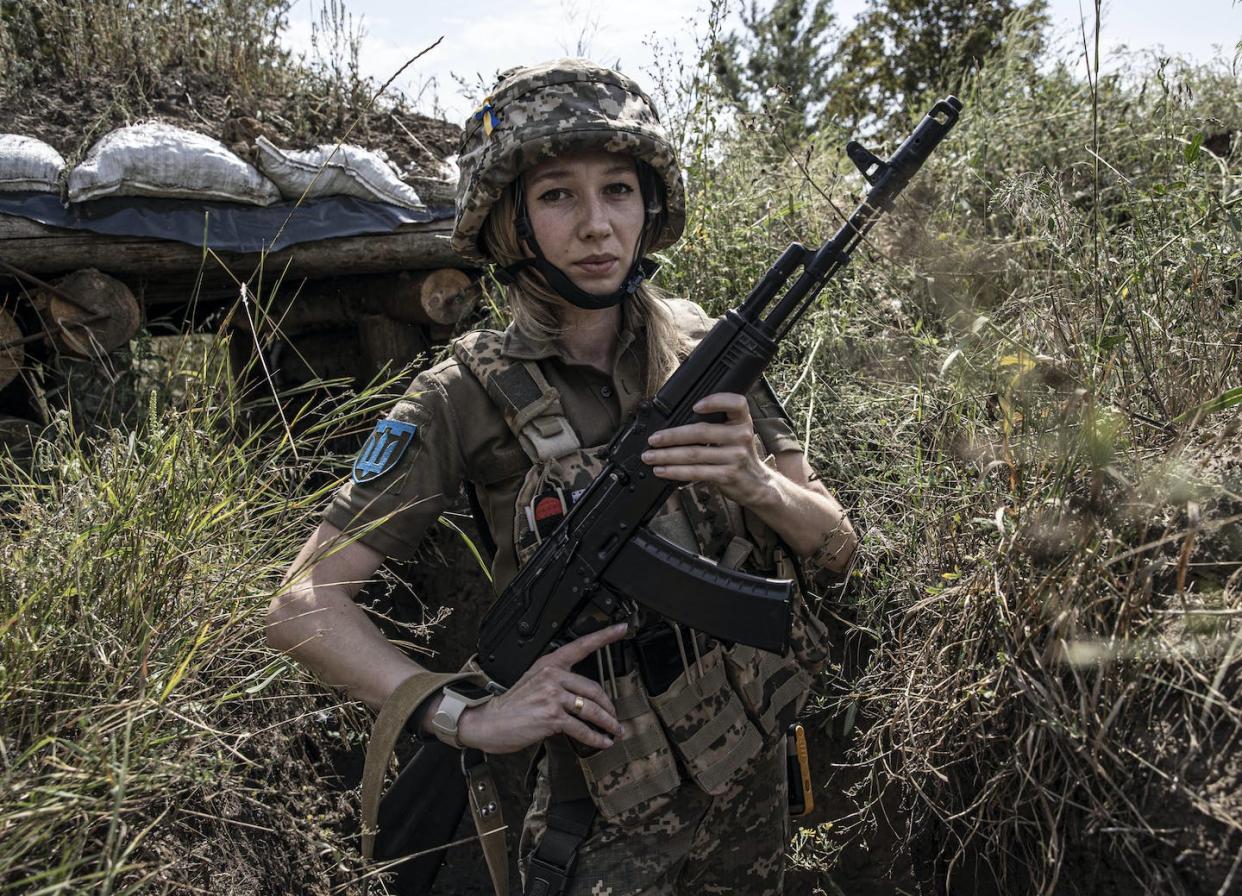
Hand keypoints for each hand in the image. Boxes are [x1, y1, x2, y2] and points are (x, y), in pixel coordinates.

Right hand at [455, 623, 627, 753]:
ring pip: (591, 709)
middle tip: (615, 717)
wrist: (489, 722)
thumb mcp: (532, 681)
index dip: (605, 635)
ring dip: (607, 723)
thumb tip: (579, 695)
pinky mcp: (552, 716)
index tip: (622, 628)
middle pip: (593, 688)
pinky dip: (595, 738)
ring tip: (614, 731)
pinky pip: (582, 728)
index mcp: (549, 663)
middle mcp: (552, 675)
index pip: (581, 645)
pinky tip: (601, 742)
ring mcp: (552, 695)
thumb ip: (556, 681)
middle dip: (608, 706)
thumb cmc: (510, 705)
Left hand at [641, 392, 775, 506]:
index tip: (695, 406)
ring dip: (667, 455)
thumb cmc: (739, 455)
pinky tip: (662, 470)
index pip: (736, 403)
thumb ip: (717, 424)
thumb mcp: (736, 434)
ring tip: (650, 456)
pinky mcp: (727, 475)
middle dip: (672, 436)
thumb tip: (675, 424)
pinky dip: (675, 471)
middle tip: (653, 439)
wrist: (757, 484)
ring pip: (694, 454)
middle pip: (702, 432)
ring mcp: (735, 457)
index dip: (716, 401)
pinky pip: (696, 472)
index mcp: (742, 421)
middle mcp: (741, 436)